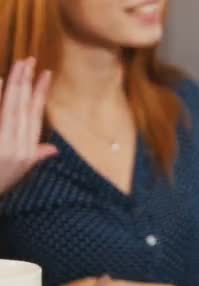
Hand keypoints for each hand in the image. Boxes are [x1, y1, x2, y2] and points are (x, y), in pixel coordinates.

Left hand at [0, 58, 54, 193]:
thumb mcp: (19, 172)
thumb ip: (36, 156)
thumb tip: (53, 149)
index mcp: (27, 152)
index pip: (35, 116)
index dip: (40, 94)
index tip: (45, 74)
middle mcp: (17, 148)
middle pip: (23, 109)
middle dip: (26, 83)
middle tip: (28, 60)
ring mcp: (3, 146)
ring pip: (10, 109)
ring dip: (14, 85)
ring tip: (18, 66)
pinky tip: (0, 81)